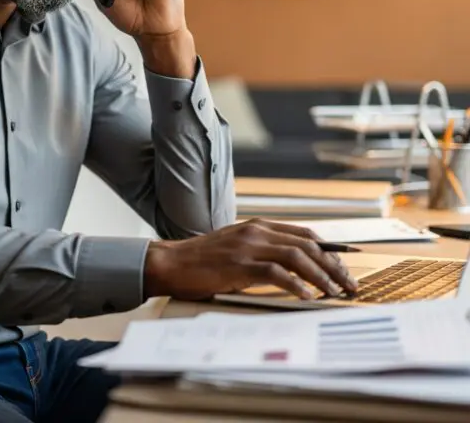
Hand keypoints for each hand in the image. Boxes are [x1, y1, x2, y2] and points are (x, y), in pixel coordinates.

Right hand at [144, 218, 358, 300]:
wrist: (172, 262)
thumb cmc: (204, 259)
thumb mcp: (237, 248)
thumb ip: (262, 250)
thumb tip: (295, 268)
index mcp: (258, 226)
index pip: (305, 234)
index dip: (330, 250)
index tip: (347, 267)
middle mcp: (256, 231)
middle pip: (307, 245)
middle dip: (334, 266)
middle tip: (350, 285)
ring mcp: (248, 246)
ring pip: (296, 256)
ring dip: (321, 276)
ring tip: (335, 292)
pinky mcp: (239, 265)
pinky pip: (275, 272)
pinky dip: (295, 284)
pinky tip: (307, 296)